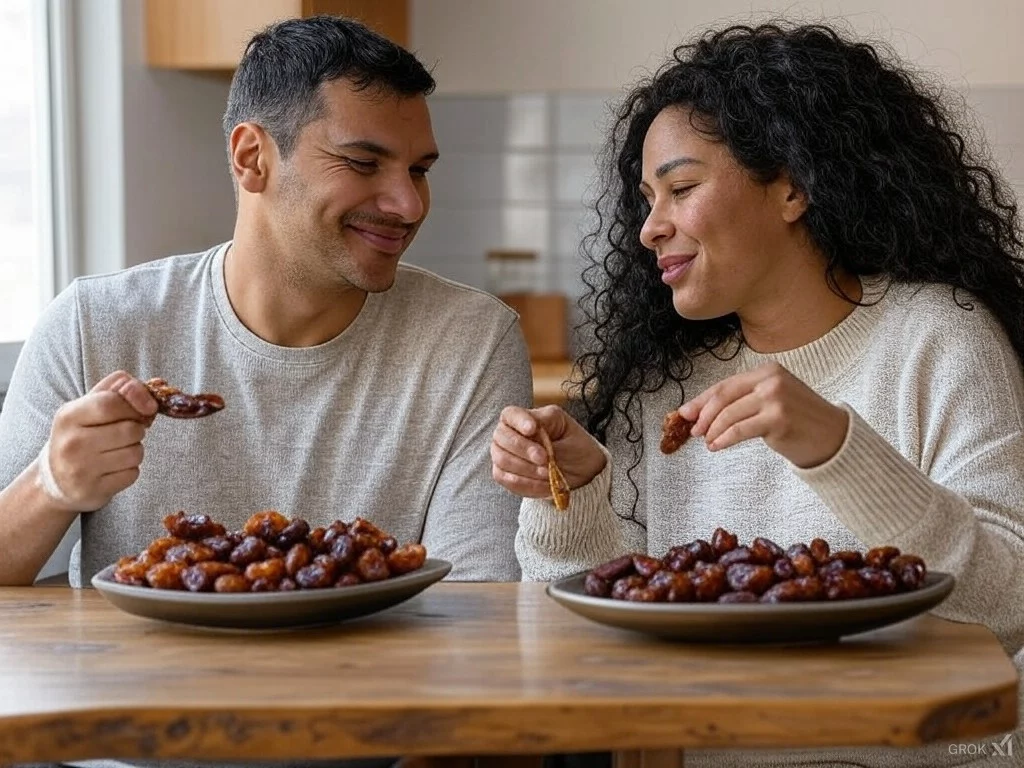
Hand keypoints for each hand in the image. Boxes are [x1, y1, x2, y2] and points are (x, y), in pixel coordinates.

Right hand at [41, 371, 158, 511]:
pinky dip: (130, 470)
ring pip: (136, 452)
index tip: (148, 408)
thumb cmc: (81, 434)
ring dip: (135, 450)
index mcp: (68, 416)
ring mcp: (80, 469)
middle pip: (130, 429)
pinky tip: (112, 468)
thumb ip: (119, 389)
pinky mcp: (93, 490)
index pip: (111, 403)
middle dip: (137, 429)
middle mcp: (71, 443)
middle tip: (124, 433)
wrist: (56, 480)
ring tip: (117, 451)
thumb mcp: (89, 406)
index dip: (137, 403)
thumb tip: (154, 390)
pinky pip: (133, 473)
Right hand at [491, 405, 606, 499]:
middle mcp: (506, 434)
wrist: (581, 468)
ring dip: (526, 468)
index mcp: (521, 417)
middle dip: (524, 449)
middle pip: (502, 438)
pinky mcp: (504, 475)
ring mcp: (502, 455)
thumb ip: (546, 424)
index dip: (519, 421)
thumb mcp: (565, 427)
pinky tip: (544, 483)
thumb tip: (532, 428)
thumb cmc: (573, 443)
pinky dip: (526, 482)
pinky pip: (506, 479)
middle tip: (544, 458)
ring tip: (547, 473)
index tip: (532, 429)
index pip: (511, 414)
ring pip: (503, 460)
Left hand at [679, 362, 848, 468]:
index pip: (726, 385)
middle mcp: (771, 380)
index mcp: (768, 371)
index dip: (702, 400)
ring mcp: (775, 399)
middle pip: (724, 397)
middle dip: (703, 415)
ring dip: (712, 431)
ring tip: (708, 442)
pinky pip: (739, 430)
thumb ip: (742, 402)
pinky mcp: (778, 420)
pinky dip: (723, 439)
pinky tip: (717, 446)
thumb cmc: (799, 420)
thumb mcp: (771, 401)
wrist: (833, 437)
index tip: (685, 413)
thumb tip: (701, 412)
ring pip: (729, 415)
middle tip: (693, 430)